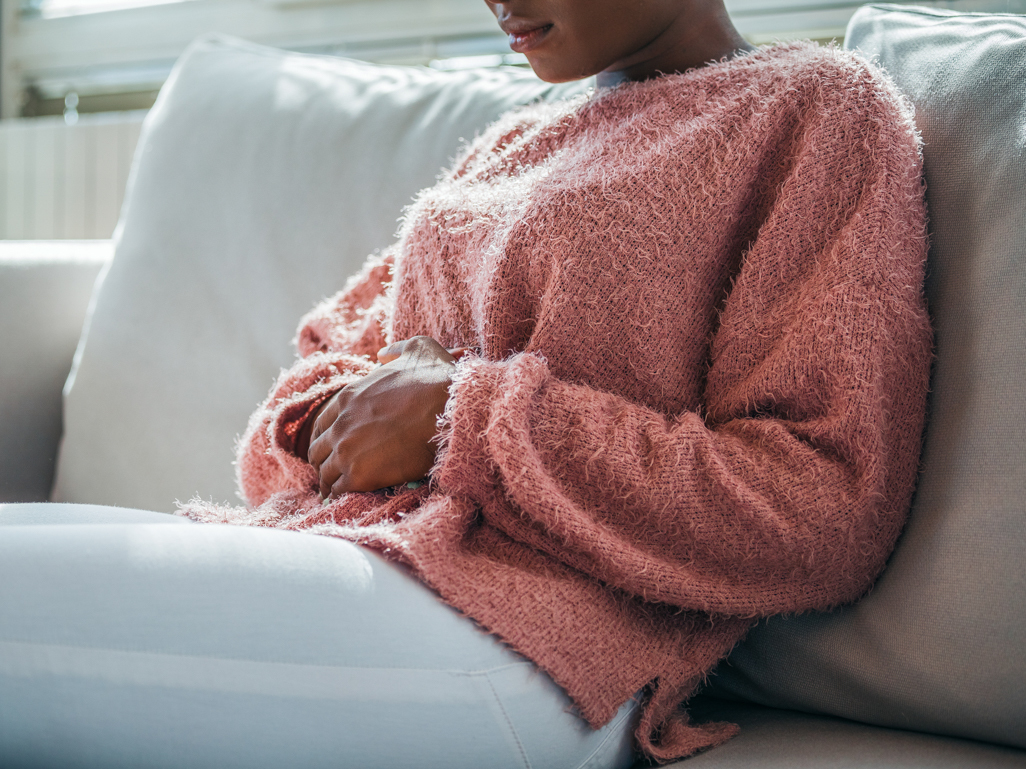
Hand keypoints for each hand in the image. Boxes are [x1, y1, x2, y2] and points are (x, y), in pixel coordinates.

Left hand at [307, 337, 468, 497]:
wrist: (452, 411)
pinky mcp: (360, 474)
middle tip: (335, 472)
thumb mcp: (418, 349)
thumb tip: (384, 354)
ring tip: (337, 491)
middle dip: (325, 461)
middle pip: (318, 450)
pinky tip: (348, 498)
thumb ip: (396, 351)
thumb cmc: (439, 380)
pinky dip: (341, 495)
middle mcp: (341, 423)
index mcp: (348, 396)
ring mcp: (347, 450)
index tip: (335, 447)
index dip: (328, 437)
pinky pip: (338, 490)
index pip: (322, 423)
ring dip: (331, 482)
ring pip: (325, 473)